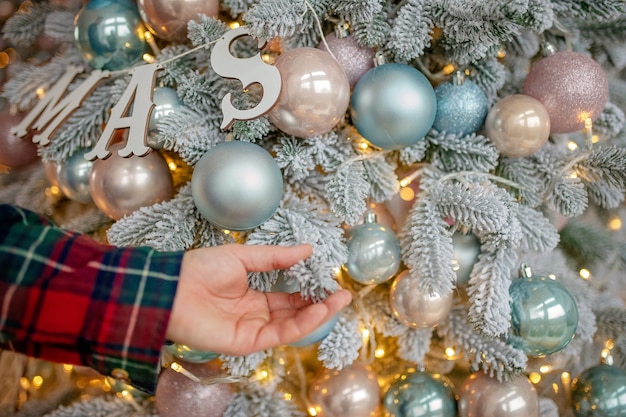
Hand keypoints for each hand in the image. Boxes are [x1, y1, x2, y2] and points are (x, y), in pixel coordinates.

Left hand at [166, 244, 351, 355]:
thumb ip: (276, 257)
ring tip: (338, 300)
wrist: (172, 288)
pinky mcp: (246, 342)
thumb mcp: (243, 256)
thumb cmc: (200, 270)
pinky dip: (302, 324)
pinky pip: (280, 335)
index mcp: (252, 296)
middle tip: (343, 293)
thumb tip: (307, 249)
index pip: (287, 297)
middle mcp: (254, 315)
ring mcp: (251, 329)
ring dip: (317, 314)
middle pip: (294, 313)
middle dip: (319, 304)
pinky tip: (318, 310)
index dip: (308, 290)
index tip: (328, 280)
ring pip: (291, 326)